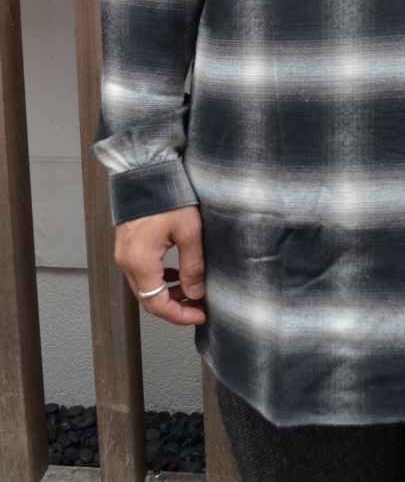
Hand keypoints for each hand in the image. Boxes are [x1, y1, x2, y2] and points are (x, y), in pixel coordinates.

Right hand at [114, 205, 206, 325]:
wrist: (145, 169)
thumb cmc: (166, 195)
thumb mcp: (188, 230)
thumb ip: (193, 265)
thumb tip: (196, 292)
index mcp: (140, 261)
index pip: (156, 304)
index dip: (180, 315)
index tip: (200, 314)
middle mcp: (126, 261)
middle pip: (148, 298)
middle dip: (175, 306)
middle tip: (199, 305)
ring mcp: (124, 253)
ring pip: (145, 286)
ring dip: (167, 293)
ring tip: (192, 290)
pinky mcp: (127, 245)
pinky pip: (142, 272)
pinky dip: (159, 279)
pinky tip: (177, 273)